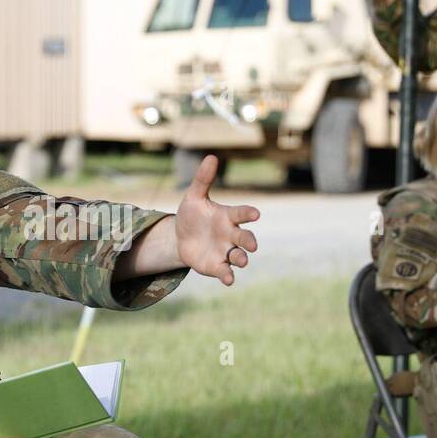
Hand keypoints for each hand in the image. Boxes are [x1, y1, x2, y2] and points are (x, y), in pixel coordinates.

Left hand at [173, 154, 259, 285]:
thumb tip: (211, 157)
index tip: (256, 214)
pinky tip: (229, 280)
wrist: (180, 238)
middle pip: (245, 238)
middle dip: (249, 241)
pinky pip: (225, 271)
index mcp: (227, 216)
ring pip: (239, 256)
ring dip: (241, 259)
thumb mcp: (193, 196)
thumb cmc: (192, 214)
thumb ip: (203, 179)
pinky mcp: (217, 265)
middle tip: (252, 245)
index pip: (241, 213)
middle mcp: (231, 234)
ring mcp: (225, 251)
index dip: (248, 214)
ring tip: (241, 260)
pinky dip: (228, 275)